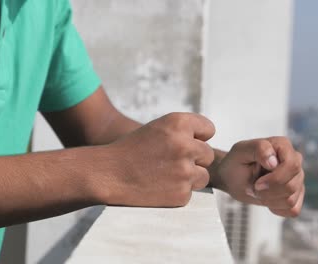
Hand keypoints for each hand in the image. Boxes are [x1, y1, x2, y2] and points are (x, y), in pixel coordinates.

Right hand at [90, 112, 214, 206]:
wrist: (107, 174)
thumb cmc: (132, 150)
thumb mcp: (158, 128)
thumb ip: (184, 131)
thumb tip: (210, 142)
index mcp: (178, 123)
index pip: (209, 129)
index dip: (197, 137)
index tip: (183, 142)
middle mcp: (185, 145)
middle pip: (207, 154)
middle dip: (194, 159)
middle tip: (169, 162)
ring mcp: (184, 171)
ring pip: (203, 176)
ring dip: (189, 177)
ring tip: (163, 175)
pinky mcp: (181, 194)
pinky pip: (190, 192)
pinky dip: (177, 192)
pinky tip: (158, 187)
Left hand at [215, 137, 304, 216]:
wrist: (232, 177)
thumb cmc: (236, 162)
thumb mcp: (241, 151)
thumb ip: (259, 149)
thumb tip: (274, 160)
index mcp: (283, 146)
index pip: (292, 165)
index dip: (275, 179)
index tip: (257, 183)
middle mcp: (294, 161)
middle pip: (292, 185)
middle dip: (268, 192)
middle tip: (253, 187)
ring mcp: (297, 178)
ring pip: (291, 200)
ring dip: (268, 200)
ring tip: (257, 191)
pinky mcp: (296, 194)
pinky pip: (293, 209)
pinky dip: (276, 208)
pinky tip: (266, 198)